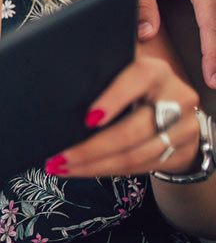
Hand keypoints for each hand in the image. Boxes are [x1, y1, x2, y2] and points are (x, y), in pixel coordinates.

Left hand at [45, 56, 201, 176]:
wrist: (179, 111)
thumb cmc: (135, 87)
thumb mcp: (125, 73)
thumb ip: (104, 75)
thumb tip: (60, 90)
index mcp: (157, 72)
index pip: (137, 80)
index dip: (113, 99)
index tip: (88, 119)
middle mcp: (176, 99)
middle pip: (132, 130)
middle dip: (91, 148)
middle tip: (60, 157)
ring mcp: (184, 129)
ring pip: (135, 156)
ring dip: (94, 166)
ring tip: (63, 167)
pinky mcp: (181, 153)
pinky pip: (139, 168)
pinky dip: (106, 170)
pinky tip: (82, 170)